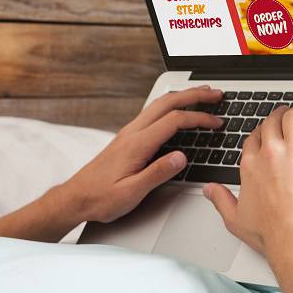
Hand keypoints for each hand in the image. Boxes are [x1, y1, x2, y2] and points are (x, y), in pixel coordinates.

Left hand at [61, 86, 222, 222]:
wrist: (76, 198)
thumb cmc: (100, 198)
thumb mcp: (131, 192)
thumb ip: (157, 173)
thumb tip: (181, 157)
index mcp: (136, 144)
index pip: (174, 121)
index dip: (199, 118)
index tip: (217, 122)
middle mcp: (132, 133)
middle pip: (167, 103)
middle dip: (194, 95)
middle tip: (216, 94)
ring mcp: (128, 133)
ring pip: (158, 105)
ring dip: (182, 97)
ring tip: (202, 95)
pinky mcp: (127, 138)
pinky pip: (152, 114)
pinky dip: (170, 107)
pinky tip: (177, 111)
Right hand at [203, 105, 292, 256]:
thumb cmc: (269, 233)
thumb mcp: (235, 219)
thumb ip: (221, 200)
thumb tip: (209, 190)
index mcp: (250, 166)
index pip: (253, 138)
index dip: (260, 133)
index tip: (266, 134)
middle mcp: (270, 154)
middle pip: (272, 122)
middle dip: (279, 115)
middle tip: (286, 115)